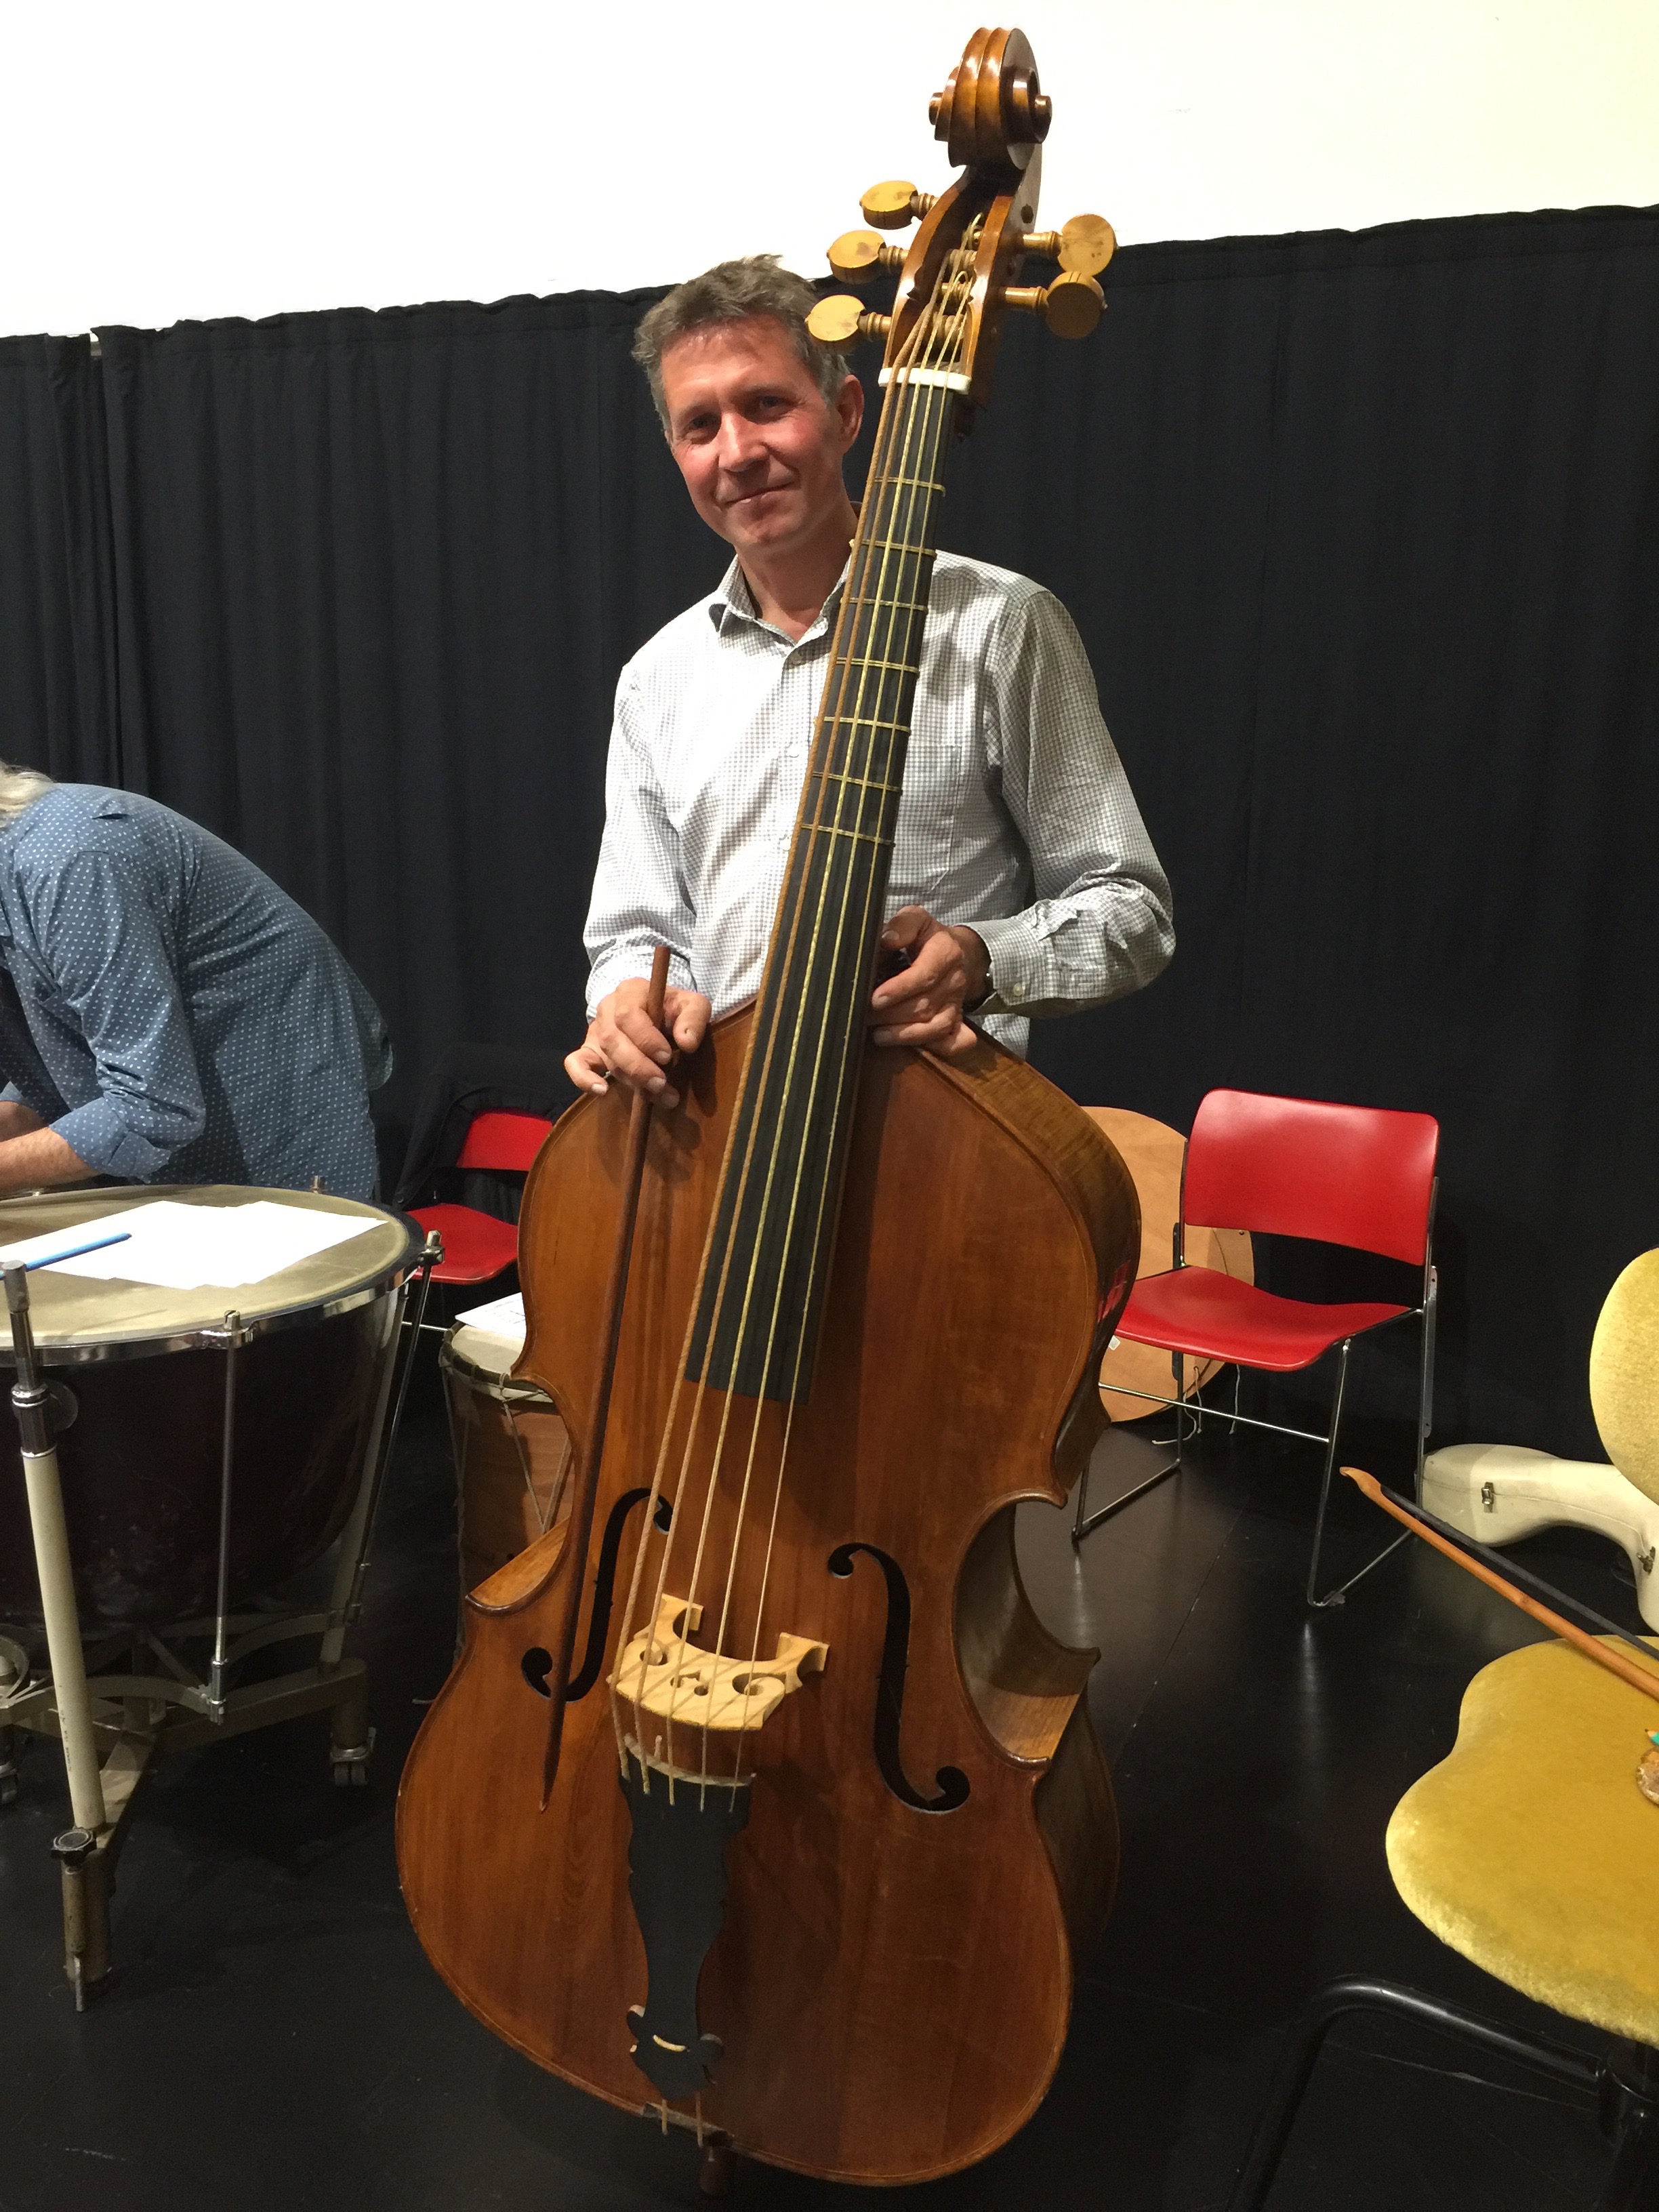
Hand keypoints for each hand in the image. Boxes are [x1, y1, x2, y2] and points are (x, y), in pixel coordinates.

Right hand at [565, 977, 711, 1106]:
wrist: (659, 1013)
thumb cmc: (675, 1009)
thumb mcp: (693, 1006)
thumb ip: (694, 1018)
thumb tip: (687, 1043)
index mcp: (630, 992)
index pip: (628, 1015)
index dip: (645, 1038)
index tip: (666, 1056)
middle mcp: (607, 1009)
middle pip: (613, 1039)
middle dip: (638, 1066)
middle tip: (661, 1083)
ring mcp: (596, 1031)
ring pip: (606, 1057)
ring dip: (631, 1079)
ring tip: (659, 1094)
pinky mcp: (590, 1051)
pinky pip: (575, 1063)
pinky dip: (584, 1079)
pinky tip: (602, 1091)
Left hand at [868, 907, 988, 1058]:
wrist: (956, 952)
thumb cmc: (926, 937)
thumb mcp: (916, 919)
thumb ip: (902, 925)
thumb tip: (886, 939)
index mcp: (946, 952)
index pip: (925, 974)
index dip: (899, 989)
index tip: (875, 998)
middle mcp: (955, 981)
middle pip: (925, 1005)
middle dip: (891, 1014)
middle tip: (863, 1016)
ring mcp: (957, 1004)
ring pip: (935, 1027)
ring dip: (904, 1035)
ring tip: (878, 1035)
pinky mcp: (957, 1021)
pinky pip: (954, 1042)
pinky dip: (937, 1049)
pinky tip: (910, 1047)